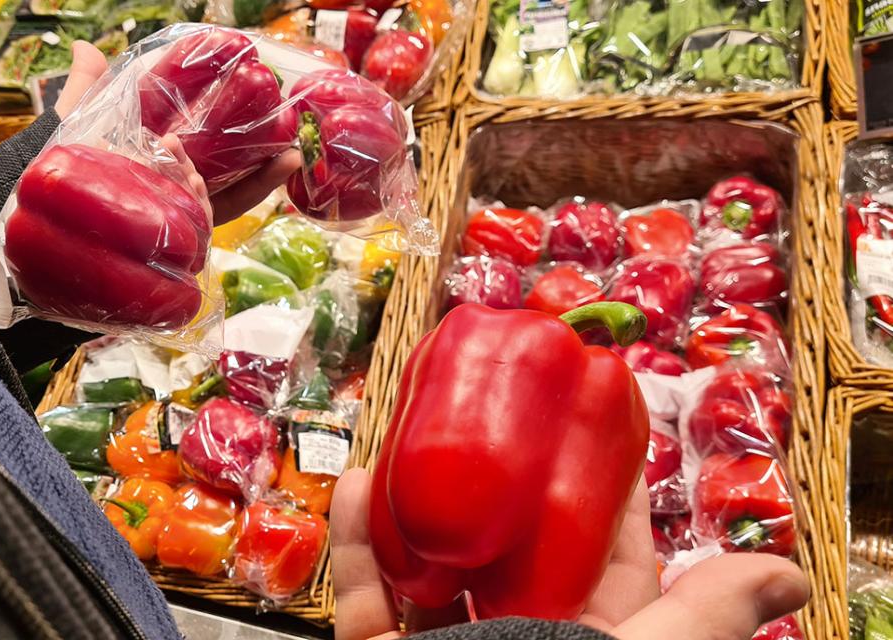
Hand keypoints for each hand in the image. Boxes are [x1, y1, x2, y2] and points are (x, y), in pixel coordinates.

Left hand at [55, 41, 300, 226]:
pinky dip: (243, 197)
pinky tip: (265, 177)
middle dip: (260, 147)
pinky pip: (216, 216)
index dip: (221, 103)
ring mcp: (174, 205)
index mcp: (149, 147)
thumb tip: (86, 45)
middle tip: (289, 129)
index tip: (249, 78)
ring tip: (285, 156)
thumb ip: (86, 90)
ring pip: (227, 187)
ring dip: (260, 174)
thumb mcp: (71, 126)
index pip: (191, 121)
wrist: (36, 223)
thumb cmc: (54, 173)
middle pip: (222, 158)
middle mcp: (167, 176)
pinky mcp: (178, 233)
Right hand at [330, 468, 808, 639]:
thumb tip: (788, 574)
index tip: (591, 431)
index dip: (601, 494)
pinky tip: (363, 484)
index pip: (605, 561)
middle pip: (507, 550)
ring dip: (418, 501)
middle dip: (499, 484)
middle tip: (491, 414)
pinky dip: (359, 545)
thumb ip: (700, 620)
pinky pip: (364, 598)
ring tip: (417, 437)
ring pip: (426, 565)